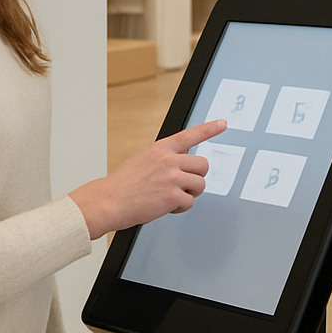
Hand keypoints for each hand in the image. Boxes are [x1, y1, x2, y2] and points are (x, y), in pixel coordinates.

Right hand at [68, 120, 226, 237]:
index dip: (209, 129)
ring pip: (200, 184)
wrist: (108, 201)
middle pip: (203, 165)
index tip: (223, 124)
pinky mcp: (173, 196)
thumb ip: (164, 160)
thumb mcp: (143, 161)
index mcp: (160, 149)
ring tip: (172, 197)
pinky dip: (180, 208)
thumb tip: (183, 166)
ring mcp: (172, 177)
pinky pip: (190, 202)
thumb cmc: (123, 185)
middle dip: (196, 177)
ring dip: (190, 193)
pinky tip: (165, 206)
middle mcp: (168, 160)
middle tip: (183, 185)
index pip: (190, 135)